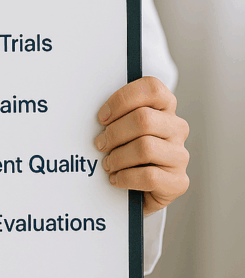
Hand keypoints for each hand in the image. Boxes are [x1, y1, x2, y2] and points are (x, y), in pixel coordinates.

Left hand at [94, 76, 189, 214]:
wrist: (140, 188)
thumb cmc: (128, 150)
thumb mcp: (124, 127)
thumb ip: (118, 115)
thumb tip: (97, 116)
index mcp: (165, 107)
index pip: (152, 88)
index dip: (123, 99)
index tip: (102, 116)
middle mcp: (177, 128)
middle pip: (144, 119)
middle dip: (114, 132)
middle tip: (100, 143)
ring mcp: (180, 155)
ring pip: (146, 148)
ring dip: (118, 157)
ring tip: (108, 163)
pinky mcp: (178, 181)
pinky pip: (150, 176)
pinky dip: (126, 177)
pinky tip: (117, 178)